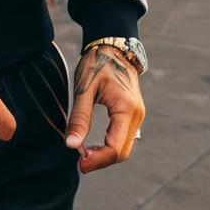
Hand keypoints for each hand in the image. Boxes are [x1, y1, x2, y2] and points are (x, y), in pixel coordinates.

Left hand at [65, 44, 144, 173]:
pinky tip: (94, 145)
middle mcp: (137, 115)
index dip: (98, 160)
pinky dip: (110, 145)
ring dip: (106, 154)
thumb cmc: (97, 62)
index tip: (79, 164)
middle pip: (122, 152)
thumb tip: (71, 145)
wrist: (112, 45)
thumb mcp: (85, 87)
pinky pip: (124, 137)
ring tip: (84, 153)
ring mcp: (137, 115)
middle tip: (79, 162)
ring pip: (124, 147)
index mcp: (126, 109)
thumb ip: (79, 117)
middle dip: (101, 160)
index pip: (116, 148)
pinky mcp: (133, 113)